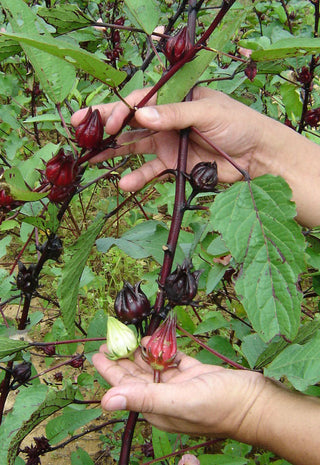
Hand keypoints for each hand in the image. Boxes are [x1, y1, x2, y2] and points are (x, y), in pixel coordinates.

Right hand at [71, 86, 319, 226]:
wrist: (259, 157)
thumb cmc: (239, 125)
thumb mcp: (209, 112)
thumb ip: (175, 114)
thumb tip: (141, 115)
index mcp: (176, 99)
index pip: (140, 101)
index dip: (120, 110)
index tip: (105, 122)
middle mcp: (168, 120)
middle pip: (131, 121)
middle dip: (105, 125)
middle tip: (78, 130)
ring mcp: (169, 143)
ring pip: (134, 146)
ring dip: (113, 152)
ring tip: (90, 158)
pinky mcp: (174, 165)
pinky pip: (150, 170)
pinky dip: (137, 177)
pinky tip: (123, 183)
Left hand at [92, 340, 268, 439]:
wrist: (256, 402)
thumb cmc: (220, 405)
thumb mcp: (179, 400)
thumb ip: (143, 398)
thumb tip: (105, 401)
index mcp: (158, 407)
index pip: (125, 387)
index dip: (109, 371)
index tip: (97, 353)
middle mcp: (166, 397)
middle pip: (137, 375)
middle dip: (123, 358)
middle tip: (110, 339)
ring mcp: (181, 385)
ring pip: (154, 366)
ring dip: (142, 352)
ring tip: (129, 337)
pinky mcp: (195, 374)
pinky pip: (173, 360)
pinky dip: (164, 350)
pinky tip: (156, 340)